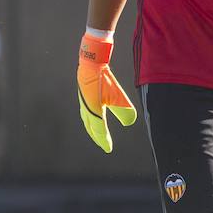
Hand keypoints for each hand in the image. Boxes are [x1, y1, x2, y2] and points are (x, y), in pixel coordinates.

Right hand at [77, 33, 136, 153]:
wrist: (91, 63)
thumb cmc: (104, 79)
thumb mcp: (118, 95)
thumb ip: (124, 110)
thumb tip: (129, 122)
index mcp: (93, 112)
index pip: (100, 131)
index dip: (105, 140)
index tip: (108, 149)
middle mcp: (86, 110)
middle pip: (91, 129)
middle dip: (98, 138)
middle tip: (104, 145)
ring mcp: (83, 103)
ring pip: (87, 122)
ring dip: (93, 130)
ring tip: (97, 134)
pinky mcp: (84, 97)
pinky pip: (86, 114)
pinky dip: (90, 121)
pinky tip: (94, 117)